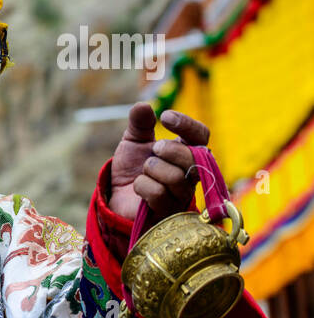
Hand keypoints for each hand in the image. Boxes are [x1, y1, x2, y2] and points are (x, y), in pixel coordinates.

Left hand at [109, 103, 209, 224]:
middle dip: (169, 150)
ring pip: (176, 177)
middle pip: (194, 159)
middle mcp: (191, 173)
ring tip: (144, 171)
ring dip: (153, 169)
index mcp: (186, 151)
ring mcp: (182, 194)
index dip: (187, 125)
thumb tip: (143, 106)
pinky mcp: (169, 211)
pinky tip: (138, 187)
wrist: (115, 196)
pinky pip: (159, 193)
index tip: (166, 117)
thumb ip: (139, 124)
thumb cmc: (132, 168)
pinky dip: (142, 186)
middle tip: (154, 150)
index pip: (201, 136)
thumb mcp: (133, 141)